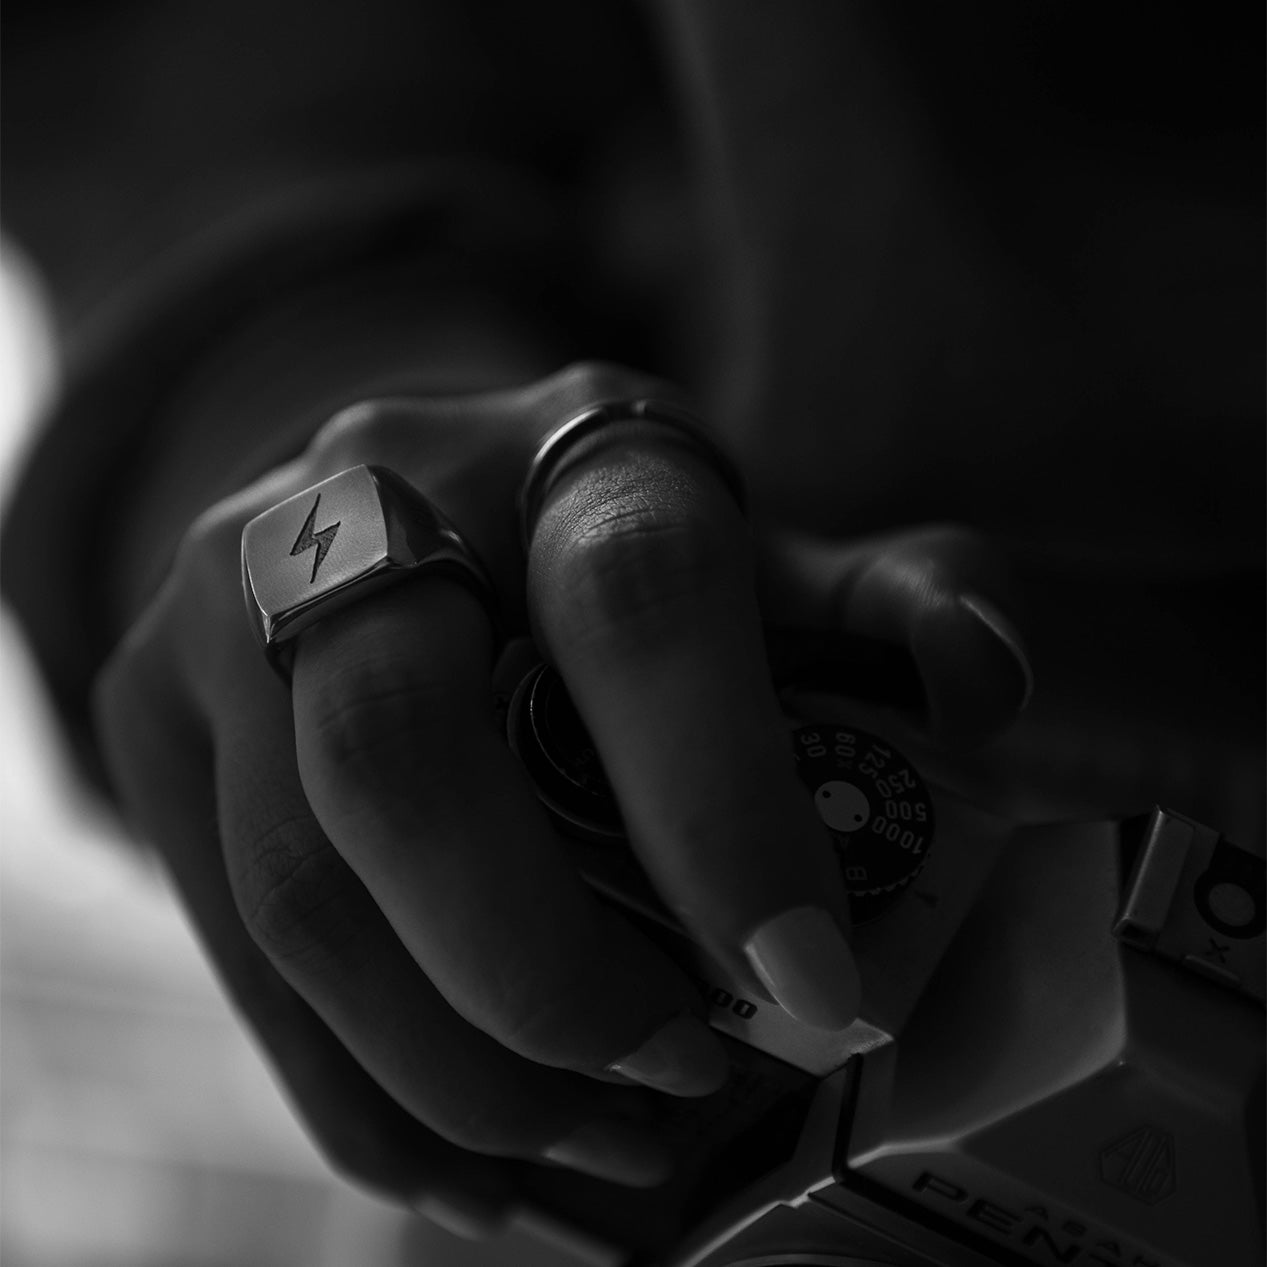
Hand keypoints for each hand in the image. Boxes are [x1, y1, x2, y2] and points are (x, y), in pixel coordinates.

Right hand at [93, 362, 1031, 1232]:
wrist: (416, 518)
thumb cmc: (625, 558)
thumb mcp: (756, 557)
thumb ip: (873, 610)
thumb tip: (988, 680)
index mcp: (563, 447)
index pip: (635, 604)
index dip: (720, 803)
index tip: (814, 994)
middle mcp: (363, 500)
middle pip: (398, 756)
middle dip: (545, 974)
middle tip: (682, 1077)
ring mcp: (222, 612)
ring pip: (305, 897)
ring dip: (470, 1071)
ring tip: (608, 1140)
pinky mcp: (149, 724)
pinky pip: (246, 967)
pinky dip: (372, 1097)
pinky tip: (485, 1161)